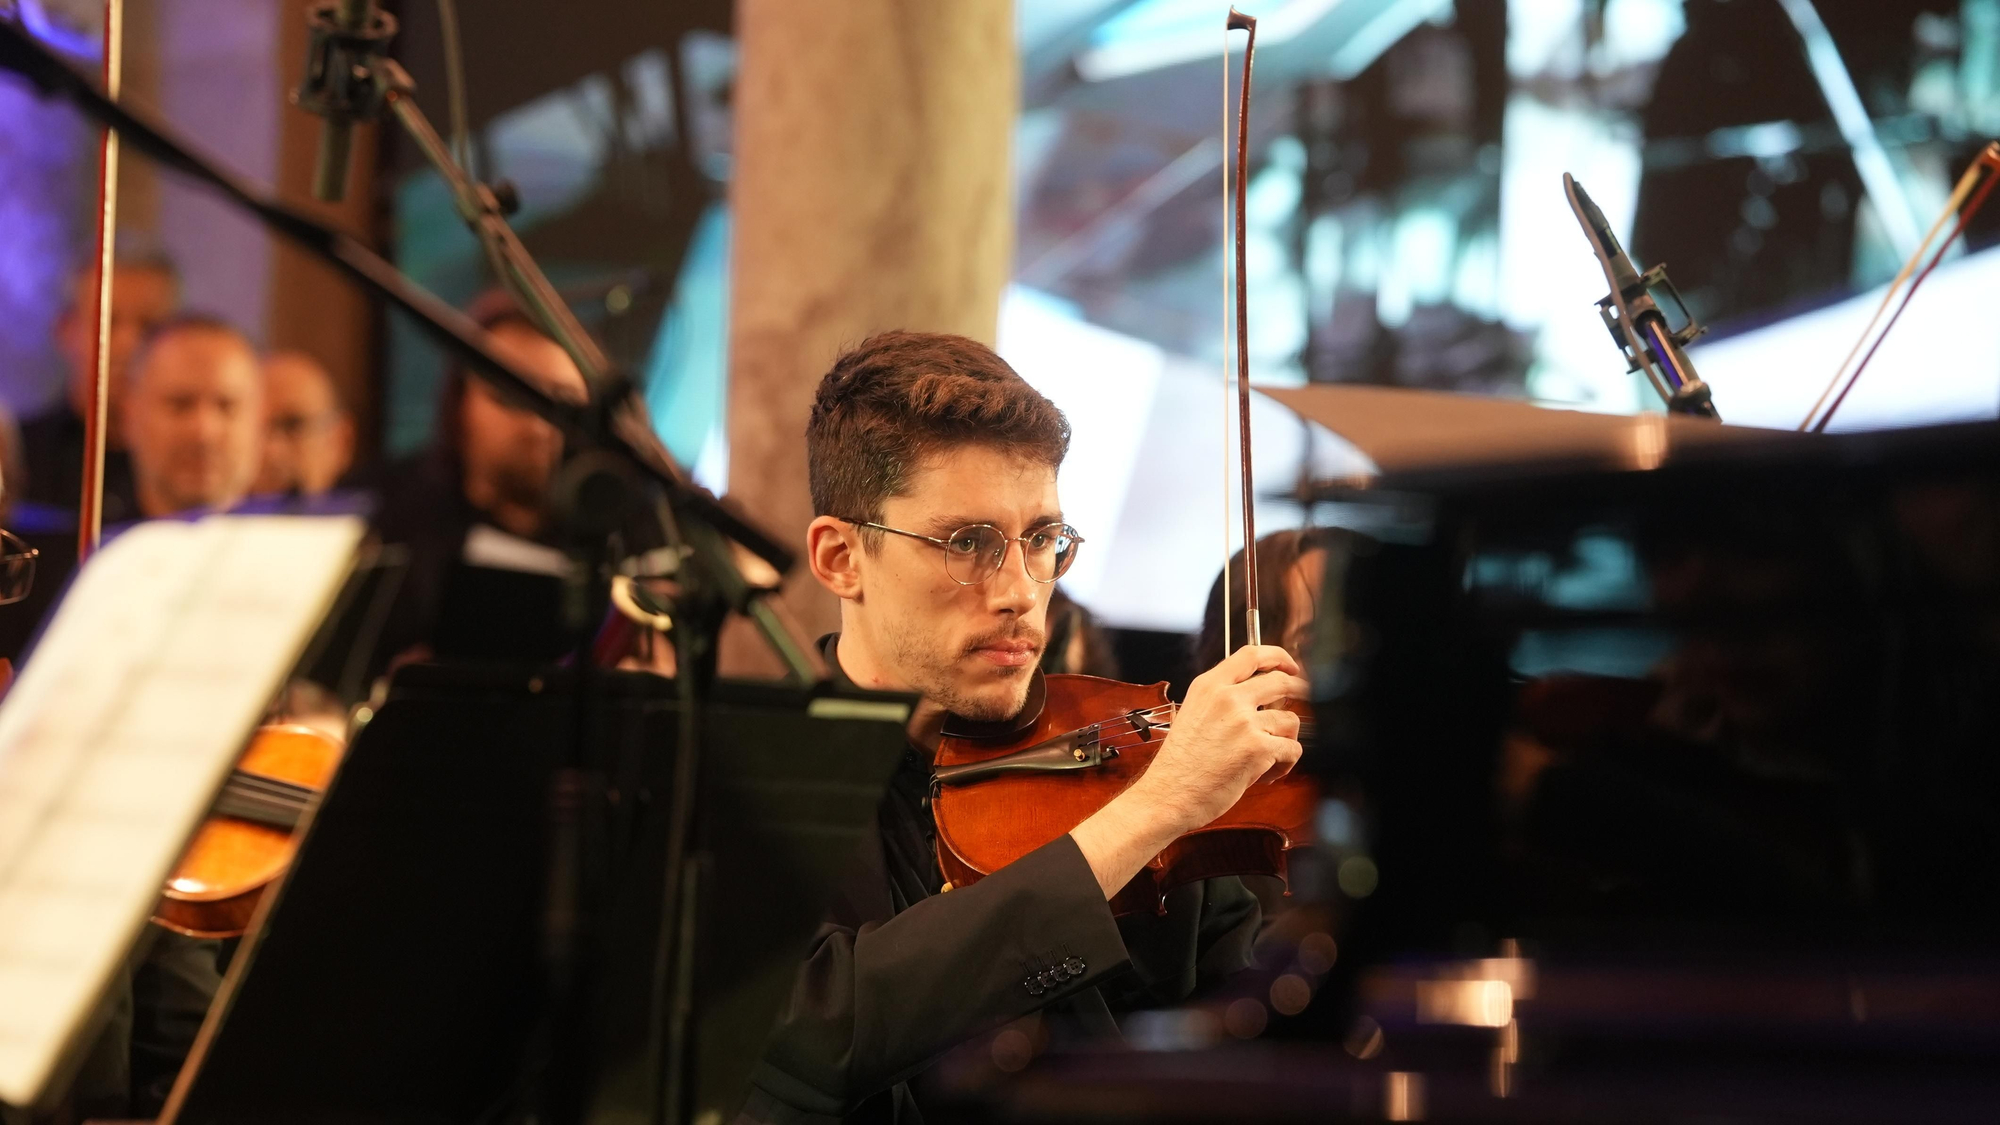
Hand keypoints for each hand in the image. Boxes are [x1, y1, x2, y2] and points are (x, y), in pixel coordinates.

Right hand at [1069, 644, 1307, 898]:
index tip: (1290, 666)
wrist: (1167, 795)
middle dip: (1298, 692)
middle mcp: (1227, 698)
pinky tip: (1266, 774)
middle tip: (1302, 703)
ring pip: (1290, 721)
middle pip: (1280, 681)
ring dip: (1285, 740)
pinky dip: (1285, 764)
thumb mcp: (1193, 714)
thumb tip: (1260, 698)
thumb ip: (1222, 700)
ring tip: (1267, 758)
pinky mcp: (1258, 748)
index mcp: (1208, 686)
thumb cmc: (1179, 765)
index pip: (1252, 654)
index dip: (1279, 657)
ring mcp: (1244, 722)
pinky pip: (1292, 749)